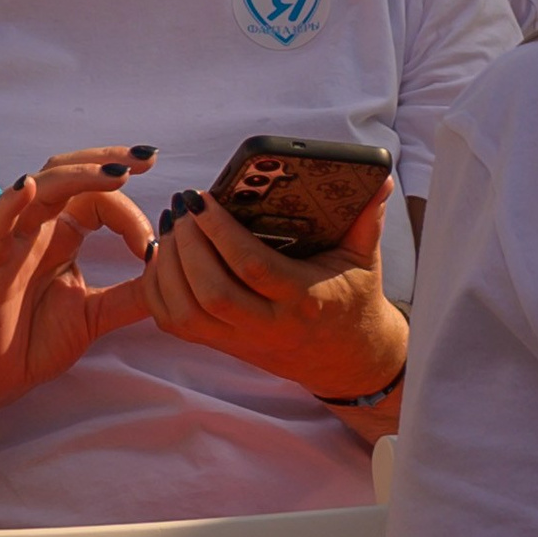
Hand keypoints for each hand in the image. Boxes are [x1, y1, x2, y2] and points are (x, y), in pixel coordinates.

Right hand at [0, 149, 152, 421]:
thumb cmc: (34, 342)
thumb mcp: (95, 316)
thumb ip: (132, 296)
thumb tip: (171, 272)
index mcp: (63, 236)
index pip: (100, 202)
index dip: (131, 215)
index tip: (152, 248)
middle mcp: (39, 229)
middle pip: (70, 175)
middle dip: (107, 160)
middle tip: (147, 156)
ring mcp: (14, 242)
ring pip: (42, 190)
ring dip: (77, 175)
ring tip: (114, 172)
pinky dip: (9, 204)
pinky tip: (28, 187)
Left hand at [142, 177, 406, 408]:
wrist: (348, 359)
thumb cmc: (353, 299)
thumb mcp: (364, 259)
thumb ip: (366, 217)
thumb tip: (377, 177)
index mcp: (304, 300)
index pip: (253, 266)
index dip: (220, 231)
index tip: (202, 197)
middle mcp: (269, 326)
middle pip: (212, 292)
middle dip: (188, 244)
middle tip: (181, 206)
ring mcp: (242, 341)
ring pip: (187, 312)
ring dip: (169, 265)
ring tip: (171, 225)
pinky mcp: (223, 347)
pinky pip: (177, 325)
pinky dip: (160, 290)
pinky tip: (164, 255)